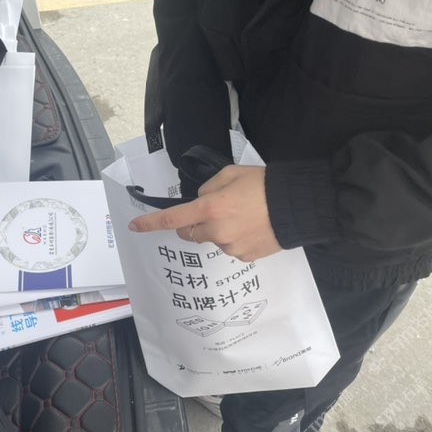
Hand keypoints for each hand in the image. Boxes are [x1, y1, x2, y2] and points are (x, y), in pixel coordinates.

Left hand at [127, 165, 281, 261]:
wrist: (298, 206)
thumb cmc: (263, 184)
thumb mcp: (229, 174)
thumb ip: (208, 189)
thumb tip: (200, 201)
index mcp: (209, 208)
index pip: (172, 219)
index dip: (150, 223)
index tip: (134, 226)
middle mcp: (216, 231)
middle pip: (189, 233)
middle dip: (193, 223)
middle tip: (213, 210)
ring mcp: (230, 247)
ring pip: (211, 240)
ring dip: (217, 230)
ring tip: (243, 216)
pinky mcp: (245, 257)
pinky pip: (230, 248)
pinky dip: (235, 239)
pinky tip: (252, 227)